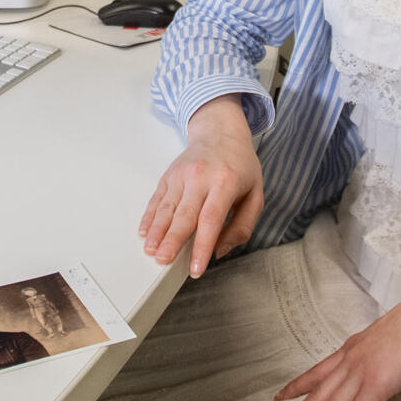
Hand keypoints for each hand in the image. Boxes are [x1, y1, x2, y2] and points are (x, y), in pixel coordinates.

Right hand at [138, 95, 261, 276]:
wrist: (221, 132)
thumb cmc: (240, 166)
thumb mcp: (256, 195)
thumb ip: (242, 226)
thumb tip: (219, 250)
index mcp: (225, 183)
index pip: (210, 219)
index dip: (201, 245)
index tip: (196, 268)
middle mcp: (200, 178)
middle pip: (183, 215)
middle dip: (172, 241)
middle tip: (162, 261)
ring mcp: (181, 175)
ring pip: (166, 208)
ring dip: (156, 231)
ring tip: (150, 250)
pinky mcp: (168, 175)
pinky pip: (157, 199)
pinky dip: (149, 217)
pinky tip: (144, 231)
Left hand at [271, 274, 400, 400]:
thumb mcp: (382, 337)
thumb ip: (372, 351)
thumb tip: (371, 360)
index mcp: (349, 350)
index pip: (316, 372)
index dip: (296, 386)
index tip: (279, 398)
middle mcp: (349, 362)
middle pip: (315, 395)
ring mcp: (361, 374)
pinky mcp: (378, 385)